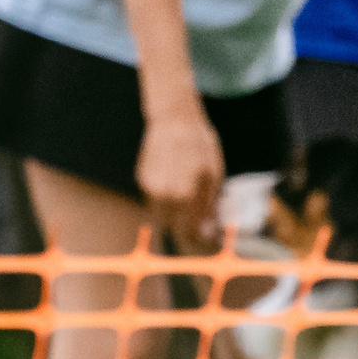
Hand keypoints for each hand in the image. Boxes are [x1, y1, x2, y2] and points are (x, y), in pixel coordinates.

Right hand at [136, 110, 226, 251]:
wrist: (174, 120)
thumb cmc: (201, 146)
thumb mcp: (215, 175)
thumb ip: (210, 207)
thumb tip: (209, 233)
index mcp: (187, 194)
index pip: (189, 231)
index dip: (199, 238)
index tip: (206, 237)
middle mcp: (165, 194)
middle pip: (173, 228)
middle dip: (186, 228)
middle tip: (198, 222)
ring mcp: (150, 187)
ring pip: (161, 216)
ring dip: (174, 214)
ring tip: (187, 194)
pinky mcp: (142, 181)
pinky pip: (154, 200)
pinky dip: (164, 198)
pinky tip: (174, 181)